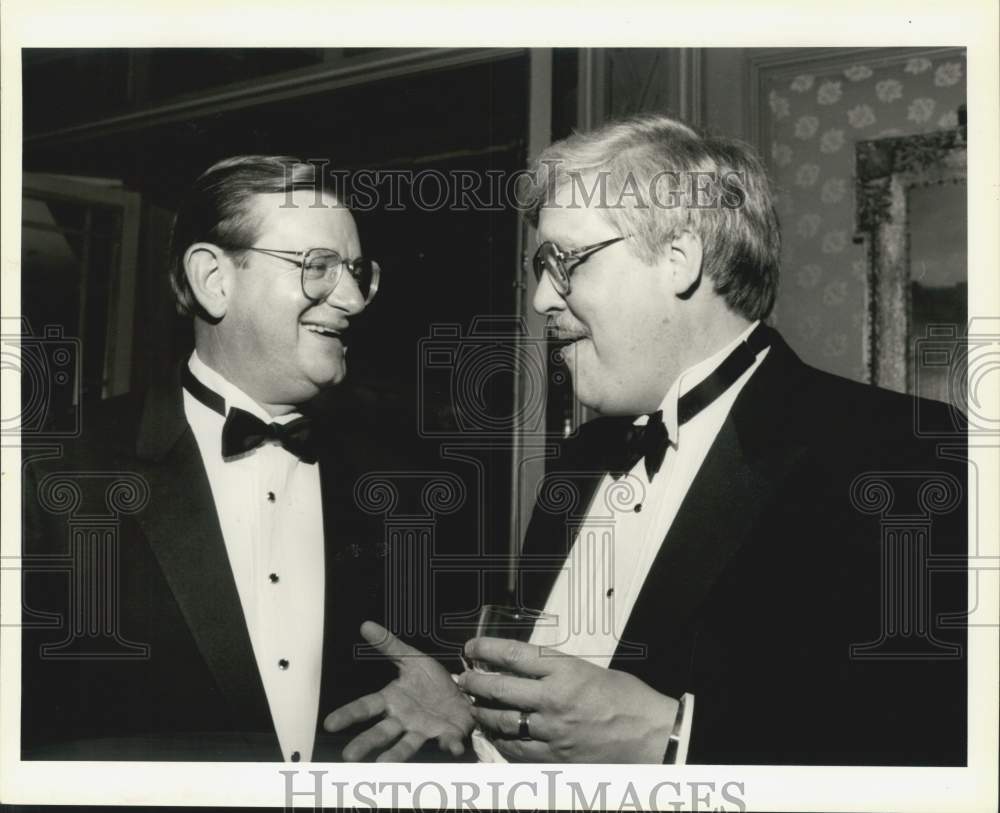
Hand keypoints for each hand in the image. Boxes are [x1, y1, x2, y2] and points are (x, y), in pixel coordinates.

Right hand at [323, 621, 473, 760]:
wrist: (461, 693)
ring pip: (407, 745)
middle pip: (381, 732)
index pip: (365, 708)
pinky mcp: (446, 735)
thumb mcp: (411, 658)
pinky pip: (447, 741)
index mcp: (392, 701)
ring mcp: (423, 730)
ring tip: (383, 765)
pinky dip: (449, 745)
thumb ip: (389, 645)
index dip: (347, 715)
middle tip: (348, 757)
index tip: (329, 724)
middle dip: (365, 744)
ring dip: (396, 755)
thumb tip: (366, 625)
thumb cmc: (430, 681)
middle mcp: (403, 720)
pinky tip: (452, 748)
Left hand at [458, 636, 677, 762]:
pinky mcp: (554, 756)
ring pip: (501, 720)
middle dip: (474, 682)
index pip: (513, 655)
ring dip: (482, 712)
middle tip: (464, 678)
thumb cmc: (626, 698)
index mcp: (565, 670)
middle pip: (499, 687)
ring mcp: (552, 730)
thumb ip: (555, 669)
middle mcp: (554, 699)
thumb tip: (521, 667)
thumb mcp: (589, 670)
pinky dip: (500, 740)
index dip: (486, 649)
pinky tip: (495, 734)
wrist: (651, 735)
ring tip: (474, 706)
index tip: (471, 647)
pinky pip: (515, 749)